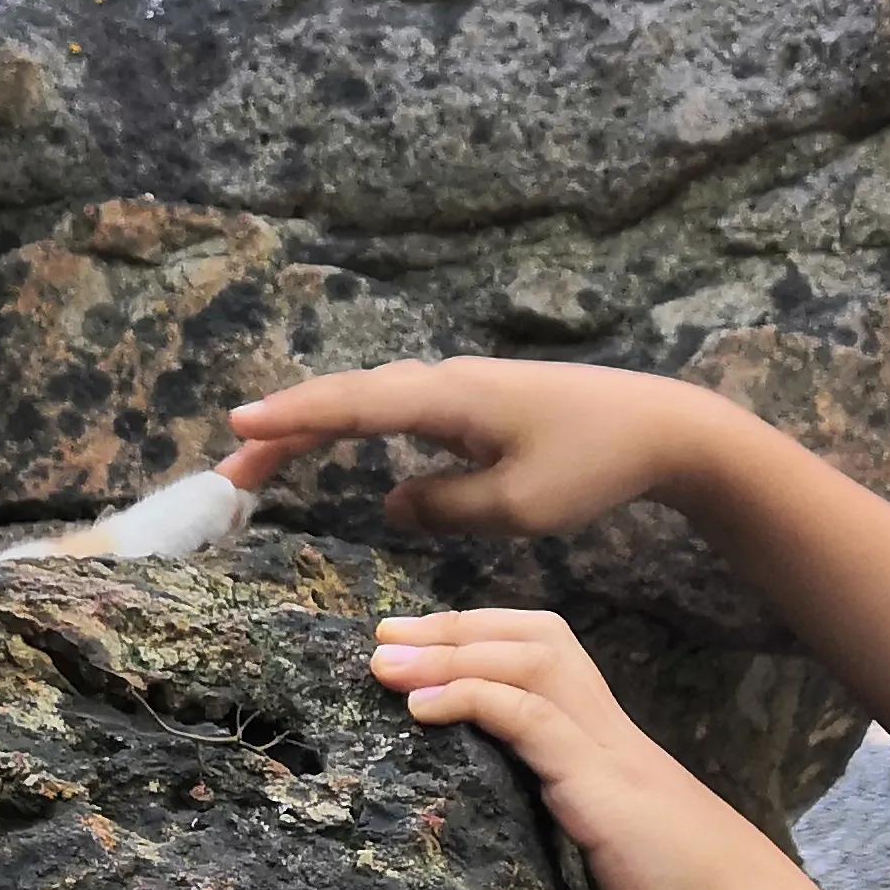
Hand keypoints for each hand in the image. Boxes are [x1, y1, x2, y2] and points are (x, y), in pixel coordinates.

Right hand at [222, 358, 736, 537]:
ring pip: (367, 401)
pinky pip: (393, 409)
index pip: (353, 406)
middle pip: (347, 400)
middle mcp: (444, 382)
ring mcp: (457, 388)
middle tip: (228, 469)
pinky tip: (332, 441)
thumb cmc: (594, 465)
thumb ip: (445, 507)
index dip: (292, 419)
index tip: (236, 428)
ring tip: (259, 461)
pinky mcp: (472, 402)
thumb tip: (388, 502)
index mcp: (449, 400)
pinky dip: (350, 424)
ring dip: (312, 426)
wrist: (660, 427)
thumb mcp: (519, 507)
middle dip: (284, 429)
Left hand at [373, 609, 844, 889]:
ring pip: (531, 662)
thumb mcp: (616, 863)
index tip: (418, 647)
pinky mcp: (604, 792)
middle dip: (453, 627)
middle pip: (534, 639)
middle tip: (381, 632)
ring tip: (384, 662)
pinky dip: (472, 698)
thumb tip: (519, 843)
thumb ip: (575, 835)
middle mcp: (614, 737)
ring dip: (449, 654)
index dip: (484, 637)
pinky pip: (533, 720)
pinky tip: (420, 707)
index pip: (552, 656)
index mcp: (616, 750)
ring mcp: (611, 758)